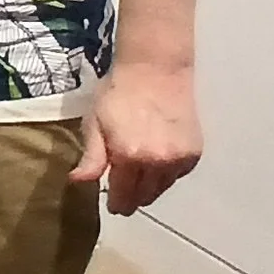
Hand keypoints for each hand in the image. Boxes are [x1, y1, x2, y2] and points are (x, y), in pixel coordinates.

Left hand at [71, 58, 200, 215]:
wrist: (155, 69)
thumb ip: (92, 157)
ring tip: (140, 172)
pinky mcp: (194, 152)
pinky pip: (178, 174)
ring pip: (162, 188)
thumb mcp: (95, 122)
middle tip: (125, 190)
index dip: (117, 203)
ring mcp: (179, 159)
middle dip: (133, 197)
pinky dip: (167, 173)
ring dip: (150, 186)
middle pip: (145, 197)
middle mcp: (158, 163)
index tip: (113, 204)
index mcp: (130, 157)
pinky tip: (158, 159)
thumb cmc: (118, 93)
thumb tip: (79, 182)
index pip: (124, 197)